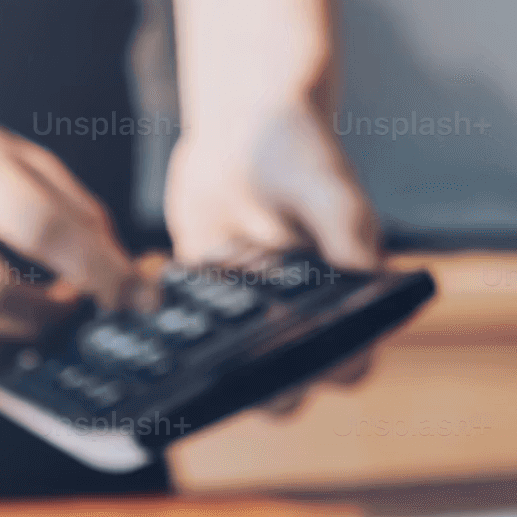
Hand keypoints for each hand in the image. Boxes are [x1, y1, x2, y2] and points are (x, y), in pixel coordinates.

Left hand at [163, 94, 382, 407]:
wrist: (242, 128)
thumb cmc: (298, 151)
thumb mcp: (328, 187)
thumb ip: (347, 230)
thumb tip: (364, 278)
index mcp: (346, 300)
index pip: (349, 363)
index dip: (331, 375)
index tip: (303, 368)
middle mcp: (300, 318)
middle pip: (287, 386)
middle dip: (263, 389)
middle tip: (235, 365)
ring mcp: (251, 317)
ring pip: (235, 371)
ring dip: (216, 368)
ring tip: (192, 349)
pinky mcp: (206, 305)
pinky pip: (190, 339)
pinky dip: (174, 340)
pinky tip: (151, 330)